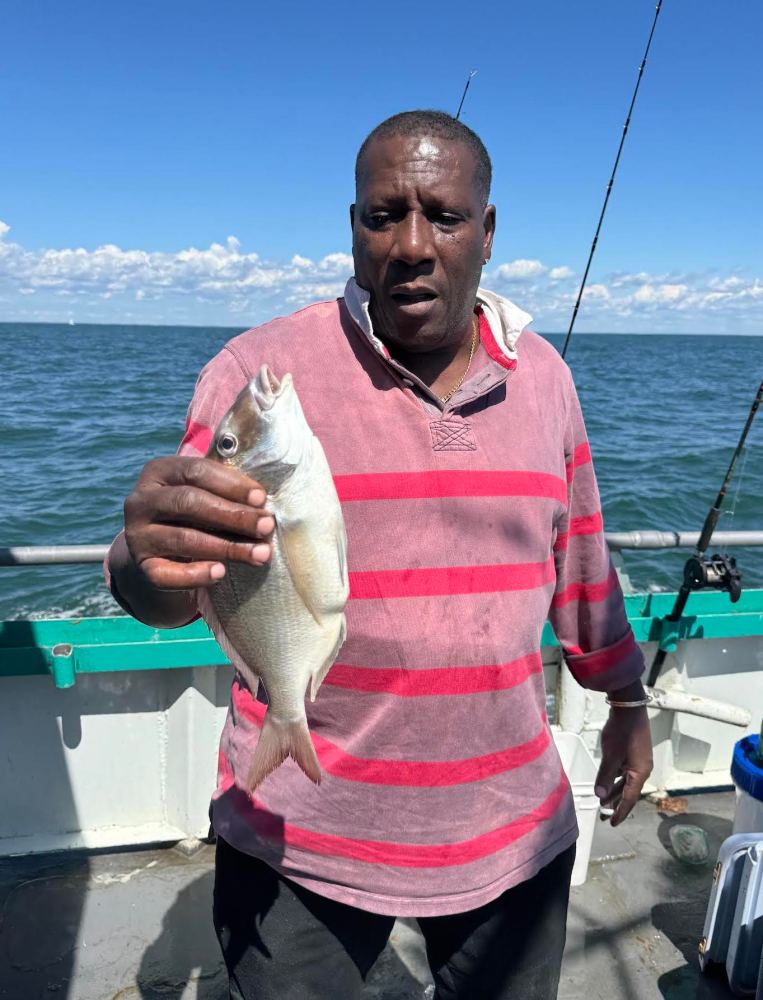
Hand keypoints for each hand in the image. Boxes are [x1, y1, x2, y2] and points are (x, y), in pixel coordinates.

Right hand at [124, 456, 274, 590]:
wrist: (161, 551)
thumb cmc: (193, 515)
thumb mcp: (205, 494)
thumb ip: (226, 492)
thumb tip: (262, 502)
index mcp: (158, 472)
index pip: (195, 471)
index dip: (231, 484)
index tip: (261, 498)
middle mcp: (141, 501)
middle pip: (189, 503)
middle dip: (233, 515)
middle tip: (266, 526)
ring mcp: (136, 535)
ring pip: (183, 539)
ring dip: (227, 547)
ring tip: (260, 554)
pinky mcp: (141, 567)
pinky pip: (167, 574)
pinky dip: (195, 575)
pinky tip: (220, 573)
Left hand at [595, 695, 652, 826]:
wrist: (629, 706)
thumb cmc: (622, 730)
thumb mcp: (611, 755)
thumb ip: (605, 776)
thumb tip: (600, 795)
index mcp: (640, 772)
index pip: (629, 798)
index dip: (620, 812)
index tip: (612, 823)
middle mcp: (642, 768)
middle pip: (628, 791)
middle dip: (616, 803)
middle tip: (605, 815)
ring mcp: (639, 760)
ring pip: (626, 781)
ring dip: (615, 791)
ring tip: (605, 801)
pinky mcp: (633, 752)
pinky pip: (625, 772)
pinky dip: (616, 779)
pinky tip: (608, 781)